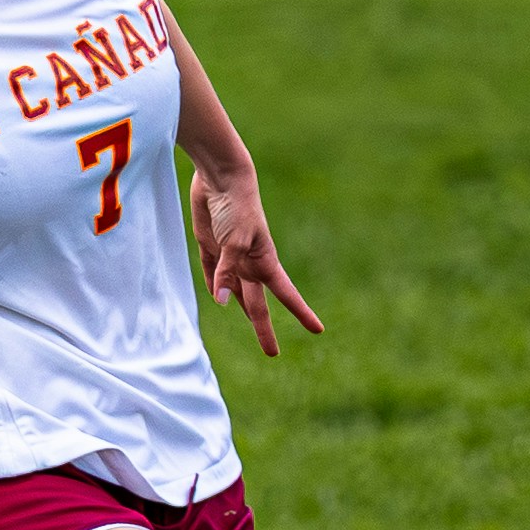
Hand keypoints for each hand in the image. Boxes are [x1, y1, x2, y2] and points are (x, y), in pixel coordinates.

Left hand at [186, 152, 323, 355]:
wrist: (220, 176)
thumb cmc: (235, 206)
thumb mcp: (232, 242)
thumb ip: (226, 272)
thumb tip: (221, 301)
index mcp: (265, 261)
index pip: (286, 294)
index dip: (301, 313)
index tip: (318, 331)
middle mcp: (249, 262)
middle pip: (257, 304)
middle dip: (264, 328)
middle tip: (273, 353)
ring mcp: (229, 255)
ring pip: (236, 290)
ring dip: (240, 307)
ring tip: (253, 325)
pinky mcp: (210, 246)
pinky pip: (213, 273)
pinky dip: (215, 286)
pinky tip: (217, 296)